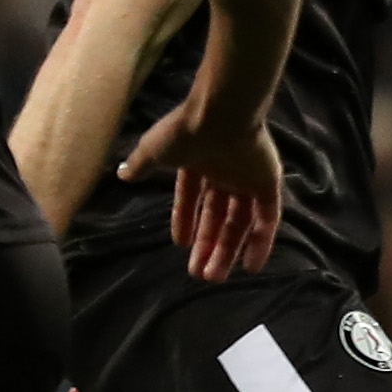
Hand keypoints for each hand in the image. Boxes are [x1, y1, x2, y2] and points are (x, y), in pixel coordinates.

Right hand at [123, 103, 280, 282]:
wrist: (220, 115)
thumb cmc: (185, 132)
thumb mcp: (154, 150)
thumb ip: (141, 164)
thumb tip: (122, 174)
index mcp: (198, 162)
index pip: (192, 196)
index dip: (185, 220)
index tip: (181, 244)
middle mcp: (224, 172)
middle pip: (218, 217)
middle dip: (208, 245)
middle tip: (199, 274)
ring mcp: (248, 178)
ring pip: (240, 222)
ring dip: (228, 250)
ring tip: (214, 277)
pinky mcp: (268, 183)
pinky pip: (267, 219)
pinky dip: (261, 243)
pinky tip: (251, 267)